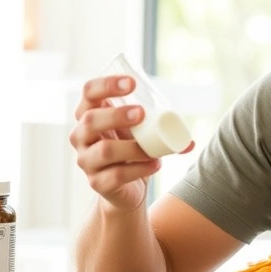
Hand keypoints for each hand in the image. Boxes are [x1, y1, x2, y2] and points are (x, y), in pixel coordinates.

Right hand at [69, 75, 192, 211]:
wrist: (128, 188)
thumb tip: (189, 140)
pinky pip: (116, 175)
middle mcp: (81, 136)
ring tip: (152, 150)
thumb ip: (164, 128)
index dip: (106, 85)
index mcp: (91, 115)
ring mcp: (86, 161)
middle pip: (90, 120)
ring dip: (133, 148)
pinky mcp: (97, 183)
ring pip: (104, 151)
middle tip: (141, 113)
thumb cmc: (133, 151)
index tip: (132, 83)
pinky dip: (140, 169)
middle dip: (116, 115)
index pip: (89, 93)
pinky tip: (156, 165)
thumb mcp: (144, 133)